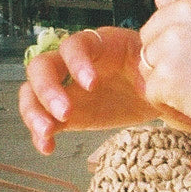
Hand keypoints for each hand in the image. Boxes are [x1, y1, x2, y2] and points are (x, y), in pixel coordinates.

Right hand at [20, 26, 165, 154]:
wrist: (158, 93)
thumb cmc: (156, 73)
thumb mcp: (156, 66)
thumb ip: (149, 70)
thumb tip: (155, 80)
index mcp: (98, 45)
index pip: (75, 45)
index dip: (77, 62)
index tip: (91, 85)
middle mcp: (74, 63)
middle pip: (42, 66)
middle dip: (48, 89)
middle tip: (65, 112)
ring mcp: (67, 88)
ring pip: (32, 93)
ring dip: (34, 112)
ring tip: (48, 132)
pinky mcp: (67, 114)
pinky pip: (44, 120)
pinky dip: (40, 134)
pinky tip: (48, 147)